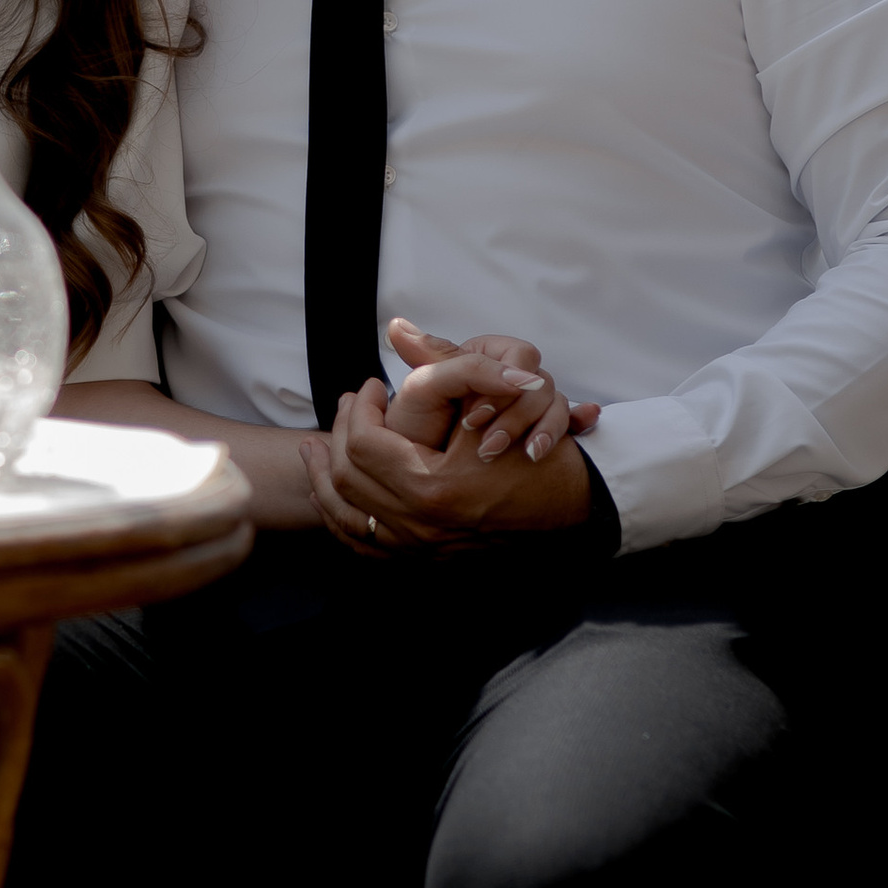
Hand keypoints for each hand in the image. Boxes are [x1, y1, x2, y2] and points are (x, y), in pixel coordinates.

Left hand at [304, 374, 597, 554]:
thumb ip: (443, 367)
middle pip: (345, 479)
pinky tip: (333, 497)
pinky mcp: (423, 560)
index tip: (369, 387)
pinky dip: (341, 519)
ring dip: (323, 480)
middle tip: (346, 408)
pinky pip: (363, 546)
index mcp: (429, 488)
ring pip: (345, 517)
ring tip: (315, 449)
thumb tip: (396, 327)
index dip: (359, 409)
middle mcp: (418, 525)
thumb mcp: (493, 404)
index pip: (362, 443)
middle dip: (336, 437)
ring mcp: (418, 549)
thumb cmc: (534, 453)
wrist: (572, 506)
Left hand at [381, 315, 600, 467]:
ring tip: (531, 454)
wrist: (426, 470)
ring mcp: (530, 402)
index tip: (473, 419)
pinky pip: (569, 423)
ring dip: (547, 429)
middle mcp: (511, 375)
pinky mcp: (540, 427)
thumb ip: (431, 355)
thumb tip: (398, 326)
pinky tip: (583, 427)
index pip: (520, 355)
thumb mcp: (423, 386)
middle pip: (542, 382)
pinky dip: (575, 426)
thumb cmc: (420, 422)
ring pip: (557, 404)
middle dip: (518, 415)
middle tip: (489, 447)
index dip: (502, 384)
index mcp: (488, 354)